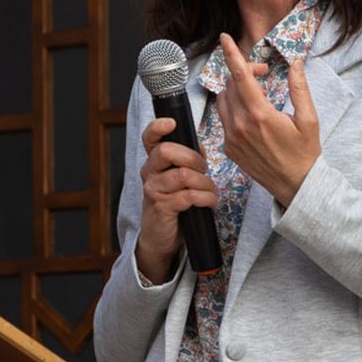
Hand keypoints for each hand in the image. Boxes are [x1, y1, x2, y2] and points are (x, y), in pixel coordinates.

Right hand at [134, 116, 219, 282]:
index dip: (158, 127)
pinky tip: (209, 203)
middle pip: (166, 151)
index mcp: (154, 163)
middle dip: (192, 158)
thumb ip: (187, 161)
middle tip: (204, 169)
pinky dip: (206, 198)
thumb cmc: (174, 205)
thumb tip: (200, 147)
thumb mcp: (179, 180)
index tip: (171, 123)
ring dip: (205, 183)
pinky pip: (188, 196)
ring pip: (183, 175)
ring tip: (211, 192)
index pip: (149, 138)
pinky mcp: (161, 207)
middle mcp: (149, 173)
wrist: (161, 238)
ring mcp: (153, 190)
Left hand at [216, 33, 319, 206]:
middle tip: (263, 72)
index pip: (240, 76)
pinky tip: (250, 114)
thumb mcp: (309, 119)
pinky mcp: (228, 148)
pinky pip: (223, 119)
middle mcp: (240, 125)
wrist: (295, 185)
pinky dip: (233, 109)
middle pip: (231, 84)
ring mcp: (231, 138)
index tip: (224, 38)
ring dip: (235, 89)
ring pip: (223, 100)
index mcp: (260, 115)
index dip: (231, 54)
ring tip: (256, 93)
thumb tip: (295, 64)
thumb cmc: (305, 152)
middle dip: (244, 72)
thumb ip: (299, 89)